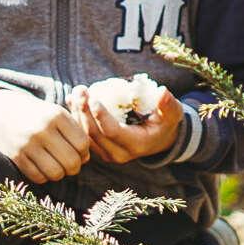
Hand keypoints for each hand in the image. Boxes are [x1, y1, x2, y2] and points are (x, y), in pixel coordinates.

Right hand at [0, 86, 91, 183]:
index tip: (79, 152)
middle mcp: (42, 130)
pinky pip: (38, 178)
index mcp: (57, 115)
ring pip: (56, 173)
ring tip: (57, 166)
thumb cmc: (37, 115)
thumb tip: (86, 159)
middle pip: (72, 161)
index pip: (82, 144)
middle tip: (70, 164)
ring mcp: (27, 144)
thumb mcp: (56, 113)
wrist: (0, 112)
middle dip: (75, 167)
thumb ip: (75, 132)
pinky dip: (44, 177)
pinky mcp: (15, 157)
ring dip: (60, 174)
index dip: (85, 152)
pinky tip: (42, 167)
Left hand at [67, 75, 182, 163]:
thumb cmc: (165, 123)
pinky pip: (83, 134)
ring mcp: (107, 153)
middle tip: (80, 91)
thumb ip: (168, 104)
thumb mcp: (172, 114)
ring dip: (77, 113)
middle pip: (94, 134)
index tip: (94, 98)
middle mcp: (119, 153)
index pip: (113, 132)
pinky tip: (71, 101)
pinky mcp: (99, 149)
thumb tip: (163, 92)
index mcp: (136, 145)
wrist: (159, 140)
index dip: (101, 116)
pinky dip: (76, 118)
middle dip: (84, 111)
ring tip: (74, 93)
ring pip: (85, 135)